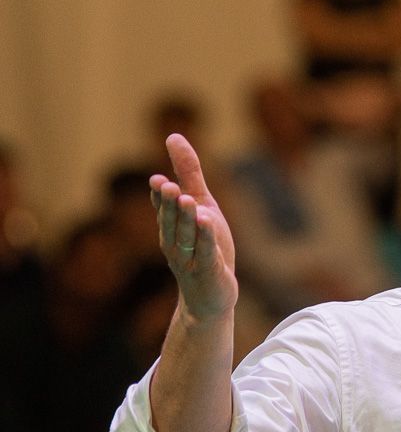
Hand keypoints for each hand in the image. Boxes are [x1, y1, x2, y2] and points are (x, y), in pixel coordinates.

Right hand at [150, 134, 237, 321]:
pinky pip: (206, 253)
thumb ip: (188, 172)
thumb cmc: (204, 247)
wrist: (211, 296)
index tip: (158, 180)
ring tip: (187, 199)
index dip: (160, 196)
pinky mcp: (208, 272)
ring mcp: (190, 259)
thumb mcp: (201, 204)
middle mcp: (175, 241)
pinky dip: (205, 239)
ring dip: (185, 218)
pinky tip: (207, 223)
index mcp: (171, 225)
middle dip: (169, 204)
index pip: (163, 207)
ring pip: (186, 236)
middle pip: (171, 220)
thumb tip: (173, 135)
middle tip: (167, 185)